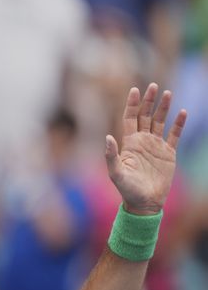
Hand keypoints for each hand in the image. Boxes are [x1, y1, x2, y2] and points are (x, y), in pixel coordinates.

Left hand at [106, 83, 186, 214]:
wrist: (145, 203)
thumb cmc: (127, 190)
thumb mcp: (116, 173)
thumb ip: (111, 155)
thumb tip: (107, 137)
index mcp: (129, 143)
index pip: (129, 118)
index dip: (132, 104)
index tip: (135, 89)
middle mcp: (142, 141)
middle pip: (145, 116)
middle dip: (148, 101)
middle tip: (153, 86)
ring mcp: (156, 146)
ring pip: (160, 122)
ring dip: (163, 108)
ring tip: (168, 93)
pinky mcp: (168, 154)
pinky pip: (174, 135)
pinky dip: (179, 124)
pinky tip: (182, 112)